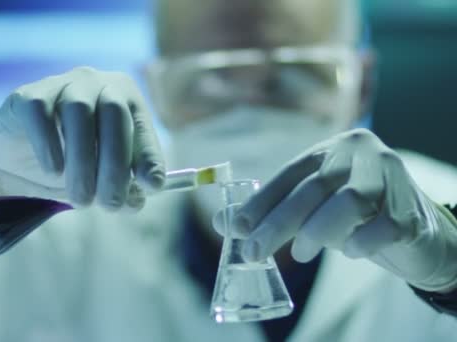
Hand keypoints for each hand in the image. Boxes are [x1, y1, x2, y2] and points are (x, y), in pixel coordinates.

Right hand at [0, 67, 165, 209]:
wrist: (14, 161)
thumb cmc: (70, 164)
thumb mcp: (101, 180)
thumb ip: (124, 188)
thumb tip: (137, 200)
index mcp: (125, 100)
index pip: (142, 126)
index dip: (149, 157)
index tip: (151, 187)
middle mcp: (97, 83)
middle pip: (114, 113)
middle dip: (115, 164)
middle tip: (109, 204)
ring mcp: (62, 84)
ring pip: (79, 111)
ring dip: (83, 161)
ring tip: (80, 199)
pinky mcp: (28, 94)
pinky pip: (41, 111)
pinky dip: (49, 144)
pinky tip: (53, 172)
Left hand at [230, 128, 456, 291]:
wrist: (413, 231)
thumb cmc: (353, 217)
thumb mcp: (309, 211)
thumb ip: (271, 214)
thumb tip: (221, 222)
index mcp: (331, 149)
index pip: (290, 173)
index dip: (261, 201)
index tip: (236, 228)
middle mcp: (360, 153)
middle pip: (314, 186)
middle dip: (278, 222)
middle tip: (254, 252)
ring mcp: (390, 176)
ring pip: (349, 200)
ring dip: (317, 231)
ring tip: (301, 254)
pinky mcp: (412, 207)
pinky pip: (385, 225)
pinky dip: (363, 241)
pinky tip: (351, 252)